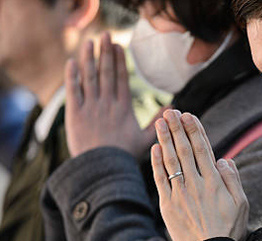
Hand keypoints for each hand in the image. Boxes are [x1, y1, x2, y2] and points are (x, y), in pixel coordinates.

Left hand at [65, 33, 153, 157]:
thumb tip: (173, 111)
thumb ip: (157, 124)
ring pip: (89, 77)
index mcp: (123, 109)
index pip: (121, 79)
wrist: (103, 167)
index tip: (118, 46)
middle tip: (106, 35)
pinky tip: (72, 62)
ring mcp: (91, 107)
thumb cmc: (125, 156)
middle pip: (106, 73)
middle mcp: (107, 104)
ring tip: (89, 42)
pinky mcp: (75, 113)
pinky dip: (72, 75)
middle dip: (106, 52)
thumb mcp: (146, 140)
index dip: (119, 61)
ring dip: (89, 58)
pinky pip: (73, 90)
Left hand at [151, 110, 248, 240]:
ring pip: (171, 161)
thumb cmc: (229, 230)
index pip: (203, 149)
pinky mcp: (167, 206)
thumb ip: (233, 179)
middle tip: (171, 111)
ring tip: (160, 122)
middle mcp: (196, 185)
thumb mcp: (241, 204)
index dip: (194, 130)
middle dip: (177, 129)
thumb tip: (223, 159)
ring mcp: (180, 194)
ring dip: (165, 139)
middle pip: (185, 150)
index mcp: (215, 183)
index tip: (188, 115)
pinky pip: (160, 179)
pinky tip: (155, 148)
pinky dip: (156, 162)